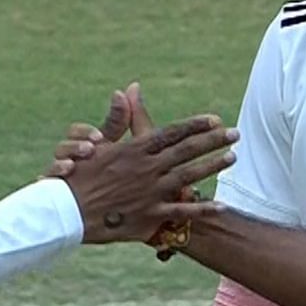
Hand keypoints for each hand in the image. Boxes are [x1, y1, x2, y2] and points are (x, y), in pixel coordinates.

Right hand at [53, 85, 231, 243]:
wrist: (69, 212)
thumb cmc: (82, 174)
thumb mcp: (101, 144)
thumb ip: (120, 117)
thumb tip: (127, 88)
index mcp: (136, 149)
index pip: (173, 133)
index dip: (196, 125)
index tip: (216, 120)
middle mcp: (148, 169)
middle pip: (188, 151)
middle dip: (214, 141)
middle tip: (236, 133)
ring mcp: (151, 193)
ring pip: (190, 177)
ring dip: (213, 166)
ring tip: (233, 157)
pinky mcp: (150, 217)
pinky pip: (182, 213)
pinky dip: (203, 208)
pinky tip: (221, 204)